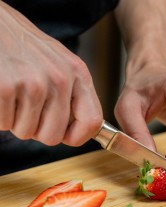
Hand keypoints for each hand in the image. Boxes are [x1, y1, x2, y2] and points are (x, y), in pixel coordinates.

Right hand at [0, 2, 102, 145]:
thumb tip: (78, 130)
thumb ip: (73, 95)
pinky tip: (2, 94)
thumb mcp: (61, 65)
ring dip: (17, 121)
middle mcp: (60, 79)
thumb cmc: (26, 48)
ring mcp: (33, 83)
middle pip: (53, 136)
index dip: (78, 137)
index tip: (65, 136)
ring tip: (15, 95)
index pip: (92, 122)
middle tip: (28, 110)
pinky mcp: (6, 86)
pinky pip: (5, 124)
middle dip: (37, 130)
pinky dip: (1, 116)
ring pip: (26, 132)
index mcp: (78, 74)